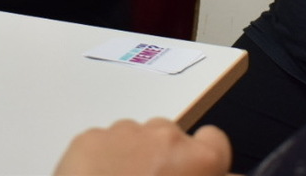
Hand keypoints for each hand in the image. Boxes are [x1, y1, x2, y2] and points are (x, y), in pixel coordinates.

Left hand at [54, 118, 232, 175]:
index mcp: (197, 161)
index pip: (215, 142)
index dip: (204, 159)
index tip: (194, 173)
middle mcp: (164, 138)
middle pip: (171, 140)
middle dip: (163, 162)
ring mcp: (125, 133)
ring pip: (135, 140)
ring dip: (132, 160)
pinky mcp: (90, 138)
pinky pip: (104, 143)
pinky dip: (102, 161)